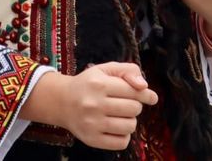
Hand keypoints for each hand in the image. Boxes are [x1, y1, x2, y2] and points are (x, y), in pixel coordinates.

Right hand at [24, 63, 156, 150]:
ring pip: (130, 126)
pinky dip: (124, 136)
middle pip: (134, 109)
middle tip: (124, 104)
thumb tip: (144, 87)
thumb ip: (128, 70)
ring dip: (130, 121)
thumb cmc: (88, 84)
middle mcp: (94, 104)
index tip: (150, 97)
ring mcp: (92, 123)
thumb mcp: (105, 69)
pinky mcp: (91, 139)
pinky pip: (121, 143)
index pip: (134, 91)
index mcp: (99, 84)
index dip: (146, 94)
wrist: (62, 101)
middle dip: (134, 106)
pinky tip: (116, 128)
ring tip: (120, 116)